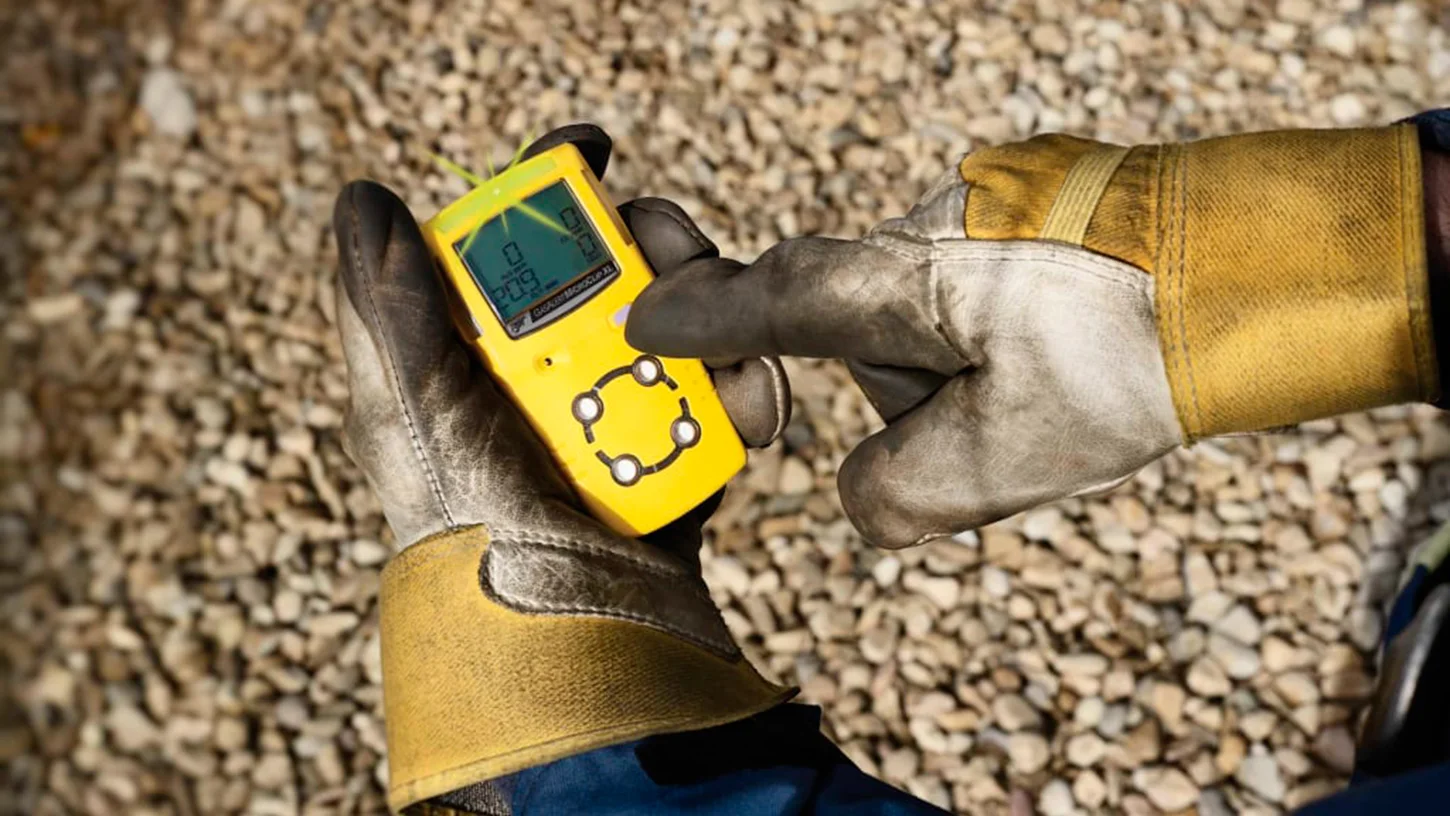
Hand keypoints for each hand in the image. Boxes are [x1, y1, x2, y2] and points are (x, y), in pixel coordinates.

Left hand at [335, 125, 791, 810]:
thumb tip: (362, 199)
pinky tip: (754, 406)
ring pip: (682, 323)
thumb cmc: (472, 544)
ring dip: (715, 318)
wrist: (570, 655)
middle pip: (611, 268)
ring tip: (728, 339)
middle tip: (675, 252)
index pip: (507, 245)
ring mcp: (615, 419)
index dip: (546, 187)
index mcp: (472, 362)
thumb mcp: (417, 423)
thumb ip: (391, 313)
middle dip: (653, 247)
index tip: (591, 152)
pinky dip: (747, 396)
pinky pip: (723, 403)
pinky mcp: (675, 460)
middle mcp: (544, 381)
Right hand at [628, 124, 1433, 547]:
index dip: (697, 318)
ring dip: (953, 377)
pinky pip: (963, 295)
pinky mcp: (1018, 219)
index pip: (773, 300)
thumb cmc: (1134, 357)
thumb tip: (868, 498)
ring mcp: (975, 216)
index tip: (639, 322)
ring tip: (1052, 405)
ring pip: (914, 318)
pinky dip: (987, 345)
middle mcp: (924, 233)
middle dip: (898, 393)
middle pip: (851, 327)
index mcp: (904, 282)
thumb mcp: (1004, 460)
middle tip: (978, 436)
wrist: (1255, 275)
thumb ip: (898, 493)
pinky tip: (1060, 369)